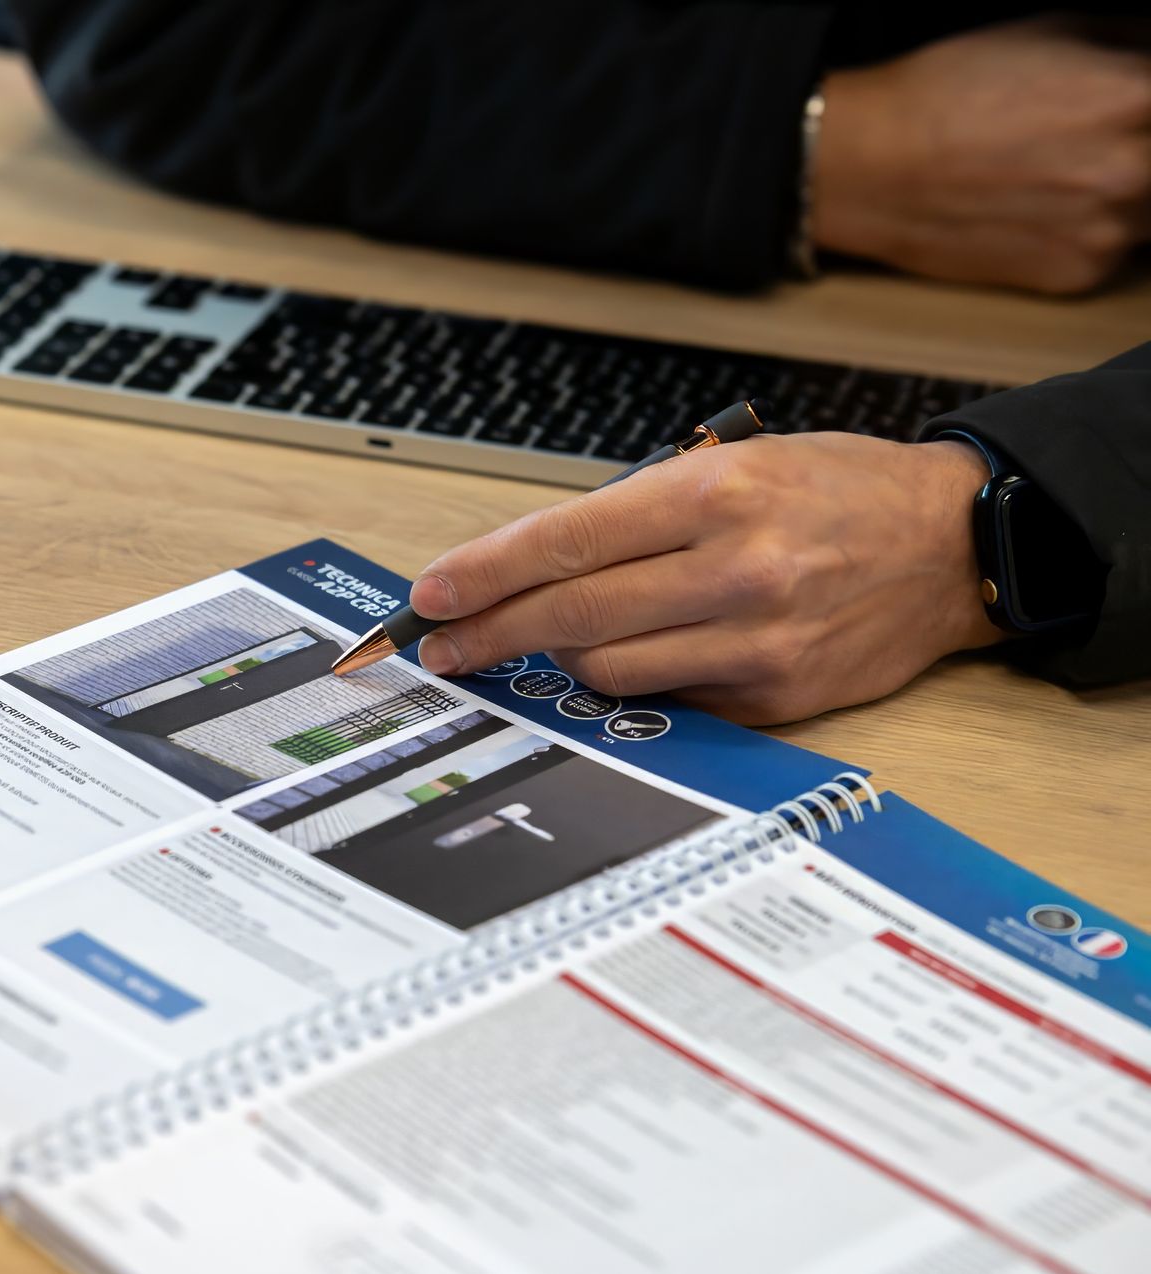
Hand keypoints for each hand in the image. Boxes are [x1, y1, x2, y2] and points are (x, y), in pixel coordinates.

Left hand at [409, 433, 1002, 724]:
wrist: (953, 545)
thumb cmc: (837, 491)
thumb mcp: (738, 461)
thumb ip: (639, 512)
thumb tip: (532, 562)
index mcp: (718, 494)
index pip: (567, 540)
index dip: (485, 572)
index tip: (432, 593)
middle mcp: (737, 570)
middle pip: (573, 616)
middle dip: (490, 631)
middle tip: (443, 643)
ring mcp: (757, 642)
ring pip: (607, 670)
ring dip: (558, 659)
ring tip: (543, 641)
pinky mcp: (775, 697)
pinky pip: (666, 699)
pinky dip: (633, 680)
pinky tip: (629, 657)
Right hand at [815, 18, 1150, 293]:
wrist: (868, 169)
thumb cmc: (946, 94)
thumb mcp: (1055, 32)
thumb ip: (1131, 46)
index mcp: (1142, 97)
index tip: (1140, 105)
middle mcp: (1138, 169)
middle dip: (1144, 146)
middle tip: (1104, 139)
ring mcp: (1109, 231)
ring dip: (1132, 191)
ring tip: (1071, 171)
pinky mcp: (1076, 276)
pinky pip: (1114, 252)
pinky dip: (1090, 231)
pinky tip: (1043, 208)